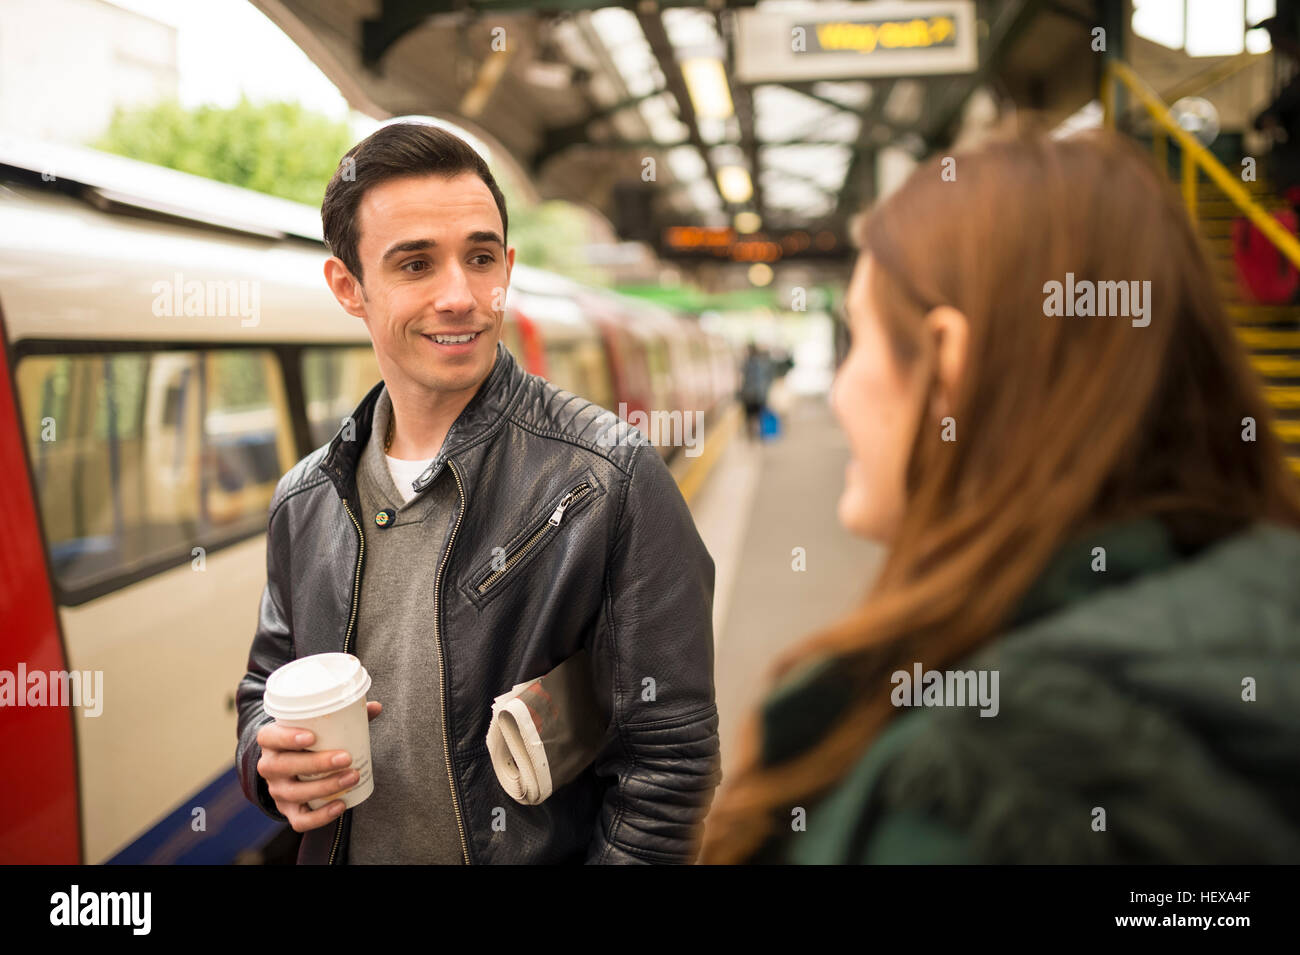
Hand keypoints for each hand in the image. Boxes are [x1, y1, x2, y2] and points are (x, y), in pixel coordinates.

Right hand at [256, 701, 382, 831]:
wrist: (290, 768)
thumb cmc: (307, 742)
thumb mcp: (316, 726)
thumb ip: (344, 716)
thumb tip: (375, 706)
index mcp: (271, 740)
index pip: (269, 737)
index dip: (287, 737)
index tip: (312, 737)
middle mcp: (269, 766)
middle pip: (285, 766)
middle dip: (317, 763)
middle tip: (346, 758)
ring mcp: (277, 790)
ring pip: (295, 793)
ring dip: (326, 787)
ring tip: (352, 777)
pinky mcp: (287, 810)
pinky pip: (300, 820)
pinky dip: (321, 816)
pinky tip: (341, 805)